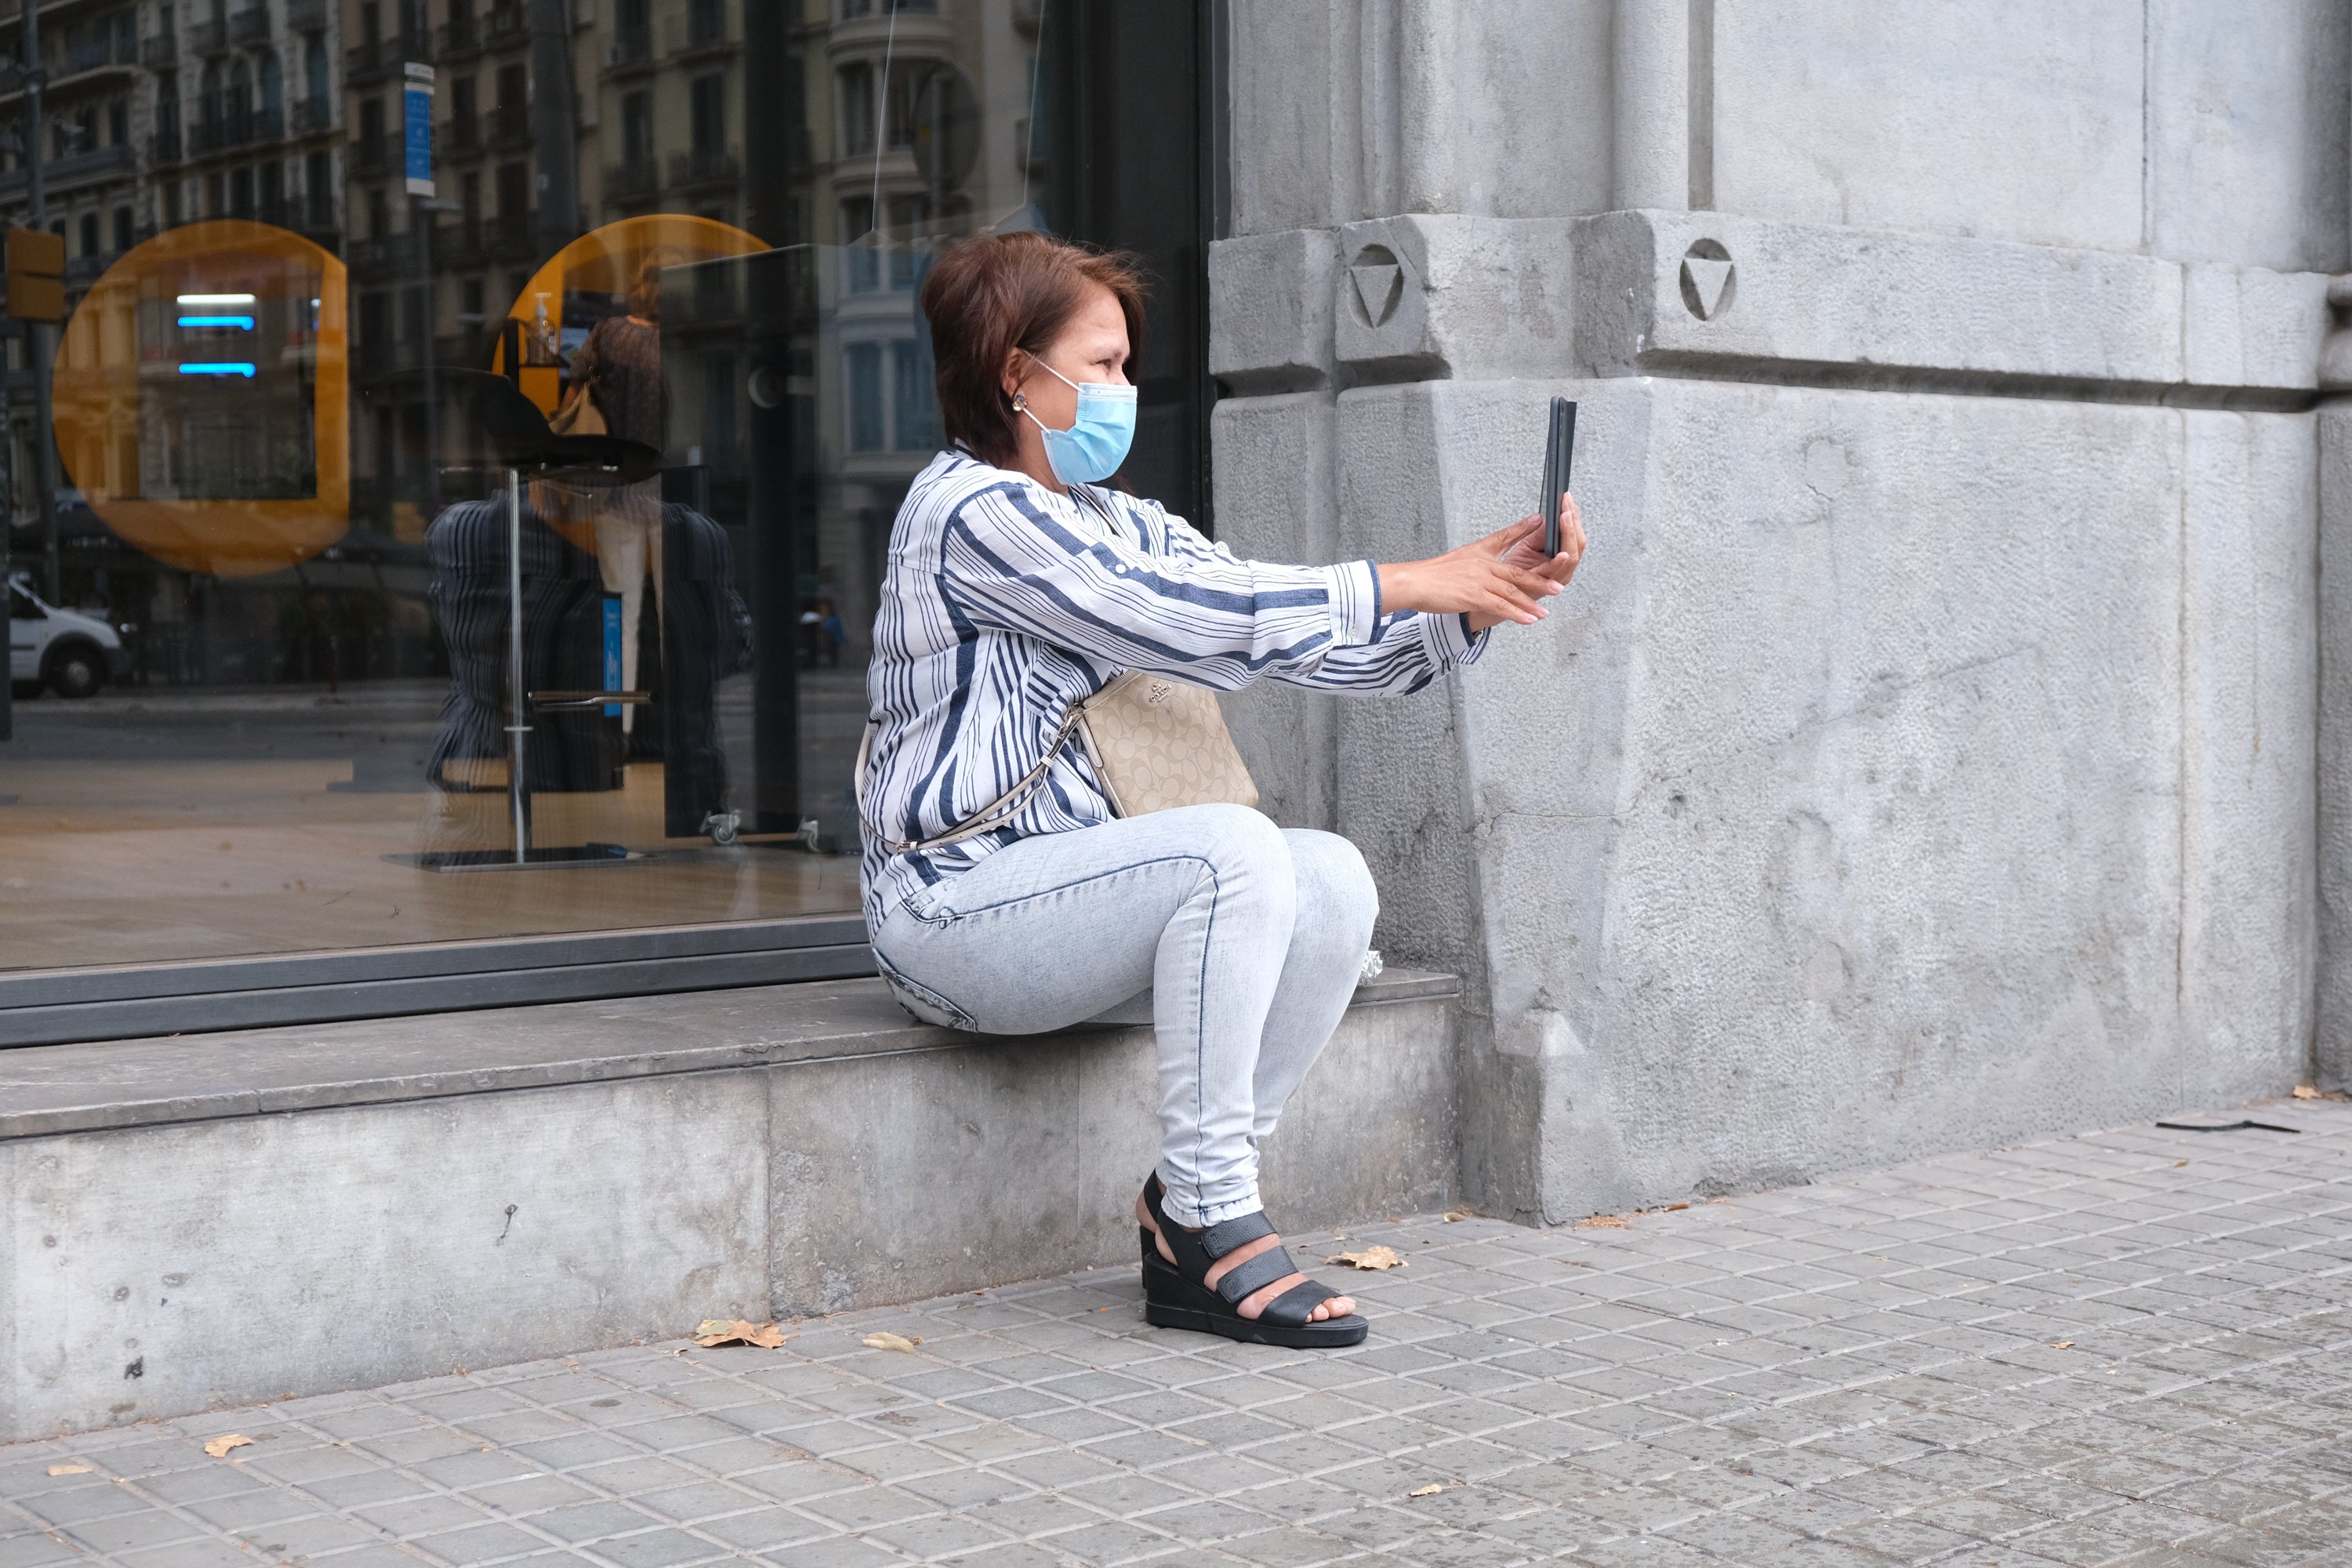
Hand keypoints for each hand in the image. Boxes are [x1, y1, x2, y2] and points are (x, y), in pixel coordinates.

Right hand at [1378, 492, 1584, 632]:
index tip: (1543, 529)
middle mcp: (1483, 564)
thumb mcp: (1463, 555)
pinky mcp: (1472, 595)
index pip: (1508, 540)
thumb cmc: (1436, 573)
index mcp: (1481, 553)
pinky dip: (1516, 613)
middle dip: (1540, 581)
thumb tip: (1493, 552)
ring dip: (1530, 602)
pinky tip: (1528, 620)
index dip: (1527, 535)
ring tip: (1545, 611)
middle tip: (1559, 587)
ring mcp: (1479, 580)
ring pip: (1511, 591)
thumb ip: (1483, 552)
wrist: (1414, 582)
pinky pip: (1499, 606)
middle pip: (1517, 573)